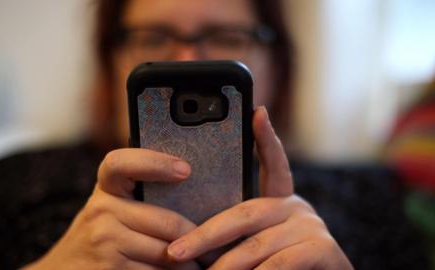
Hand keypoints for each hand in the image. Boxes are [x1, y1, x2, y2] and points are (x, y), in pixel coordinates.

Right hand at [24, 149, 199, 269]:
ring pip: (168, 252)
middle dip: (198, 238)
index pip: (124, 162)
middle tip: (216, 243)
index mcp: (106, 188)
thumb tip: (191, 186)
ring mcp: (104, 241)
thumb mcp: (110, 207)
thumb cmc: (99, 234)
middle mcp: (102, 210)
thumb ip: (139, 196)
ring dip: (191, 262)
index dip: (155, 162)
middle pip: (168, 222)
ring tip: (204, 261)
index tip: (185, 170)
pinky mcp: (110, 269)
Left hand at [166, 107, 352, 268]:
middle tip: (175, 252)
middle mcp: (296, 207)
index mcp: (280, 201)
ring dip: (226, 265)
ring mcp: (311, 227)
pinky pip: (280, 264)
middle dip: (205, 236)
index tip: (258, 112)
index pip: (273, 164)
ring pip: (257, 244)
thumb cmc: (283, 267)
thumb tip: (188, 239)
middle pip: (244, 213)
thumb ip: (237, 233)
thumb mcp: (256, 243)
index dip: (265, 138)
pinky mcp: (323, 249)